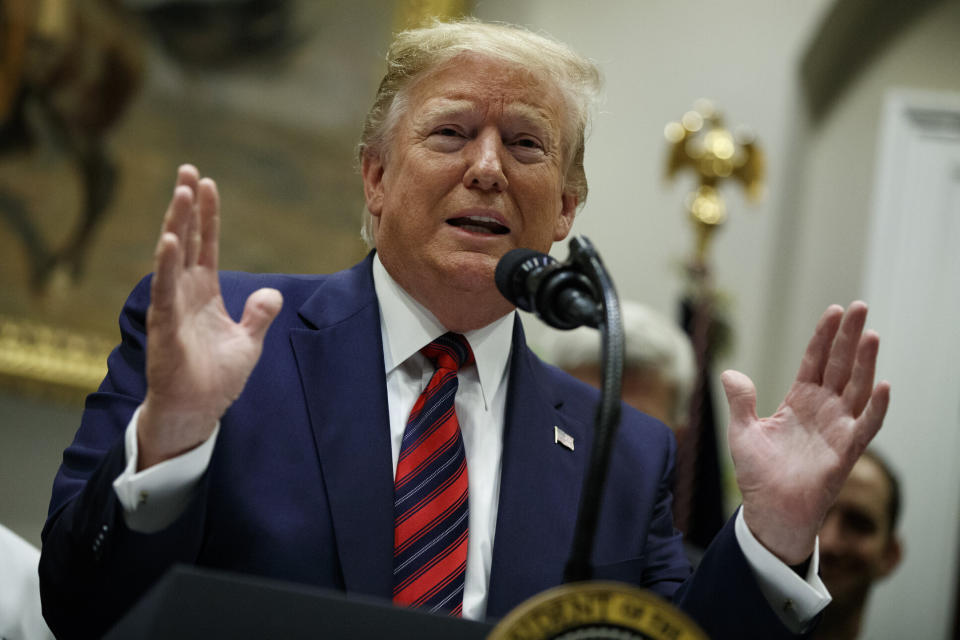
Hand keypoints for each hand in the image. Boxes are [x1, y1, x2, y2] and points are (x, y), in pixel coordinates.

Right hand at [137, 165, 282, 469]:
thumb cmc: (216, 379)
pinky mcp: (165, 327)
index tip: (207, 183)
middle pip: (185, 240)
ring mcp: (172, 307)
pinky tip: (170, 240)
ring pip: (173, 257)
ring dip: (176, 224)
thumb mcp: (248, 342)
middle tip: (188, 170)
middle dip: (186, 206)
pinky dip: (167, 265)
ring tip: (181, 192)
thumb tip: (271, 293)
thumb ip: (259, 315)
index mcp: (204, 293)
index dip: (207, 215)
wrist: (197, 412)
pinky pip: (165, 290)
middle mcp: (185, 293)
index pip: (205, 245)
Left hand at [722, 302, 889, 563]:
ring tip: (870, 334)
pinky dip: (875, 406)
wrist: (770, 510)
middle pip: (840, 366)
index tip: (834, 311)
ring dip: (865, 362)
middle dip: (850, 337)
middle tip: (860, 307)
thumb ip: (740, 401)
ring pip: (856, 388)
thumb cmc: (758, 474)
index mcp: (799, 401)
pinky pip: (866, 425)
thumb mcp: (741, 431)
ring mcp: (837, 428)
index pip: (815, 361)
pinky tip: (881, 384)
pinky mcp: (846, 450)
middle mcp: (823, 410)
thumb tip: (729, 373)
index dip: (824, 337)